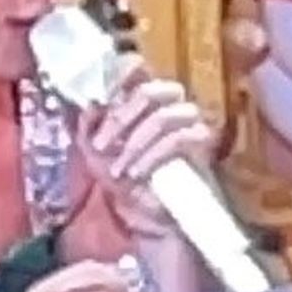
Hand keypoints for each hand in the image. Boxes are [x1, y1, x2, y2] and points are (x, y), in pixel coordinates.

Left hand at [72, 57, 215, 240]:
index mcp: (140, 103)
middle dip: (121, 118)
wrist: (154, 221)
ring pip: (166, 114)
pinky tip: (138, 172)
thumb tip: (90, 105)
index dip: (125, 70)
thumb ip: (87, 129)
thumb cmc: (127, 185)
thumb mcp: (96, 158)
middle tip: (102, 145)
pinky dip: (154, 154)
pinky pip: (182, 137)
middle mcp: (167, 106)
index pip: (138, 69)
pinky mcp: (203, 145)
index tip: (108, 89)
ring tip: (120, 169)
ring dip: (136, 142)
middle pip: (151, 90)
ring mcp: (188, 123)